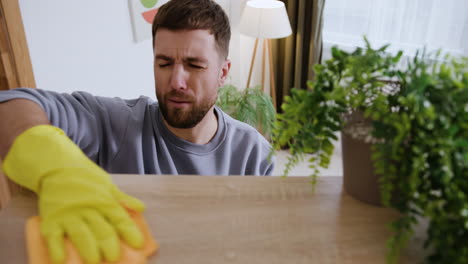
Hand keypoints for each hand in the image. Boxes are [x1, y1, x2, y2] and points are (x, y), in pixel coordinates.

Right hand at [3, 125, 144, 263]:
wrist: (58, 167)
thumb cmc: (87, 179)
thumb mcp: (108, 186)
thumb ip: (123, 199)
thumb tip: (141, 208)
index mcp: (104, 201)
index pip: (119, 218)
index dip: (129, 231)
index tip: (138, 244)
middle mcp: (88, 208)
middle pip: (101, 228)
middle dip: (108, 244)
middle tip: (114, 257)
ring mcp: (69, 214)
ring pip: (80, 233)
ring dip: (87, 248)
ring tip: (93, 261)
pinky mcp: (51, 219)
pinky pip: (53, 235)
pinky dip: (56, 248)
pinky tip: (60, 260)